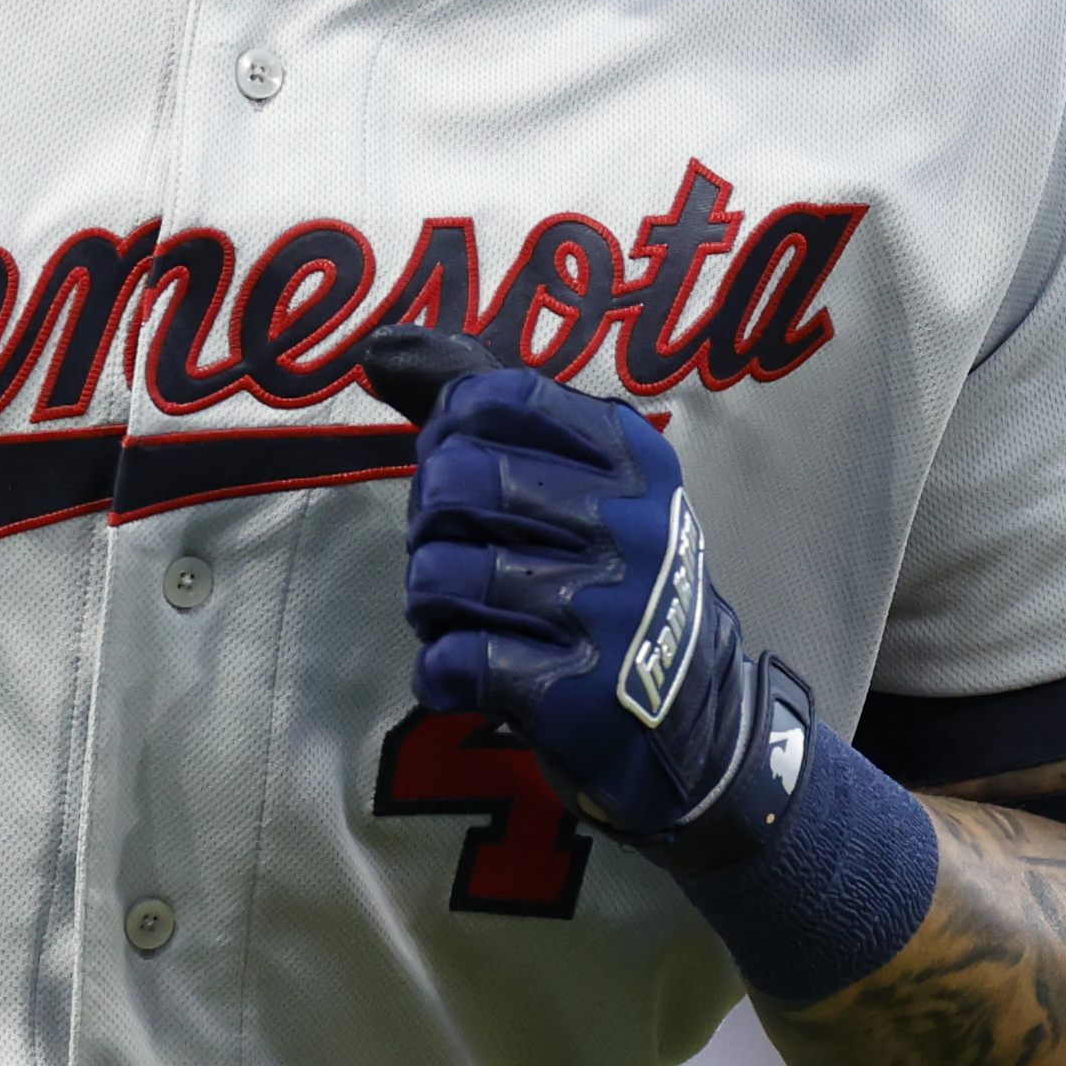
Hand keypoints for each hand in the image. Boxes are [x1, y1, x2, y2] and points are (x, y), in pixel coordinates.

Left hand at [366, 325, 801, 855]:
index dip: (447, 438)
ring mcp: (605, 608)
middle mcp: (627, 522)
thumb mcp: (577, 476)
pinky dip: (441, 672)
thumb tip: (377, 345)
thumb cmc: (606, 579)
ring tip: (470, 619)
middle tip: (461, 557)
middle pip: (453, 486)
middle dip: (430, 528)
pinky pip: (454, 660)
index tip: (467, 476)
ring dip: (431, 605)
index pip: (489, 400)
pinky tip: (469, 676)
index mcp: (629, 454)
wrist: (688, 721)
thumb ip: (476, 401)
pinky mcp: (577, 692)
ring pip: (440, 575)